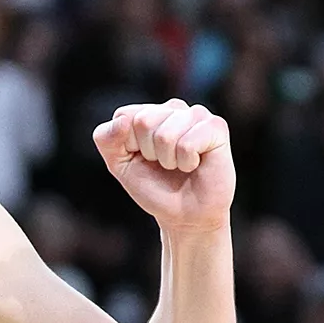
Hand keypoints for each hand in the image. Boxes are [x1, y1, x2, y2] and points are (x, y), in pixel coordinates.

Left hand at [92, 99, 235, 233]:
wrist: (185, 214)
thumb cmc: (153, 186)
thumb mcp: (119, 164)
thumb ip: (107, 139)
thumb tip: (123, 119)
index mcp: (147, 111)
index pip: (124, 116)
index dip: (127, 146)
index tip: (141, 158)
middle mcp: (172, 108)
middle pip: (144, 122)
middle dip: (148, 152)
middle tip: (163, 164)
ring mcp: (196, 114)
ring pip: (165, 134)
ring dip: (168, 160)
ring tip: (178, 165)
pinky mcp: (216, 126)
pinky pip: (187, 144)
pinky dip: (186, 163)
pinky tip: (194, 165)